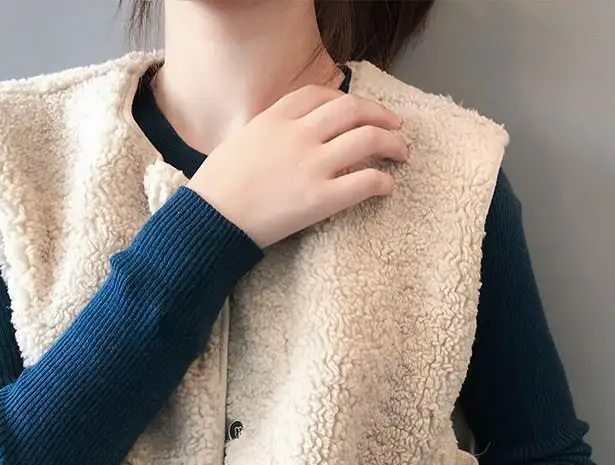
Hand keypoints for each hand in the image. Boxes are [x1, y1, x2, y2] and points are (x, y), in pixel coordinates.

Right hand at [188, 87, 407, 247]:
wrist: (211, 219)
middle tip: (397, 127)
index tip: (361, 110)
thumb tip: (295, 137)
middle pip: (353, 110)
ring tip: (402, 153)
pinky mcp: (321, 199)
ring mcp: (312, 165)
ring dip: (393, 144)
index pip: (321, 95)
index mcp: (276, 118)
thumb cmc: (219, 186)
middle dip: (382, 116)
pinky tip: (388, 186)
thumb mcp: (241, 142)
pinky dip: (384, 181)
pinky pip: (367, 181)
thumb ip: (271, 133)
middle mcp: (298, 135)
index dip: (348, 100)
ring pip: (368, 139)